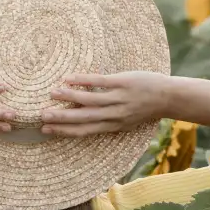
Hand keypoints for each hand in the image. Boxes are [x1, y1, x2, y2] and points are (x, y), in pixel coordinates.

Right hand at [42, 71, 172, 136]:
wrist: (168, 97)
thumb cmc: (146, 109)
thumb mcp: (126, 121)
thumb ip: (107, 121)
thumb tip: (84, 119)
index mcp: (112, 126)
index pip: (84, 131)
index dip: (64, 131)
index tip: (46, 131)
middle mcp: (113, 115)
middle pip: (82, 118)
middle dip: (61, 118)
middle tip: (42, 117)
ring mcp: (117, 99)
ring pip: (88, 100)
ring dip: (68, 97)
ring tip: (52, 94)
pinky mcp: (121, 83)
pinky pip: (98, 82)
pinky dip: (82, 81)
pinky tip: (69, 78)